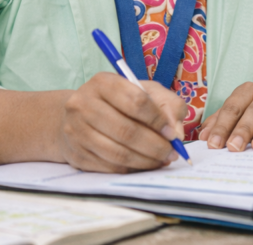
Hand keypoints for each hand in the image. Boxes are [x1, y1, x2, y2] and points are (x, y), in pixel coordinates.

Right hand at [56, 72, 186, 172]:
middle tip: (171, 153)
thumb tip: (176, 133)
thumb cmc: (118, 101)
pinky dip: (131, 169)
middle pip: (126, 131)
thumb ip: (168, 105)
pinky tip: (144, 164)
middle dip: (155, 146)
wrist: (78, 116)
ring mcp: (76, 131)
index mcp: (103, 83)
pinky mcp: (76, 154)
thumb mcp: (145, 91)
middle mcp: (84, 104)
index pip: (136, 101)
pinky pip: (108, 167)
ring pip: (117, 153)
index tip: (172, 133)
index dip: (158, 120)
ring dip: (145, 161)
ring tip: (161, 160)